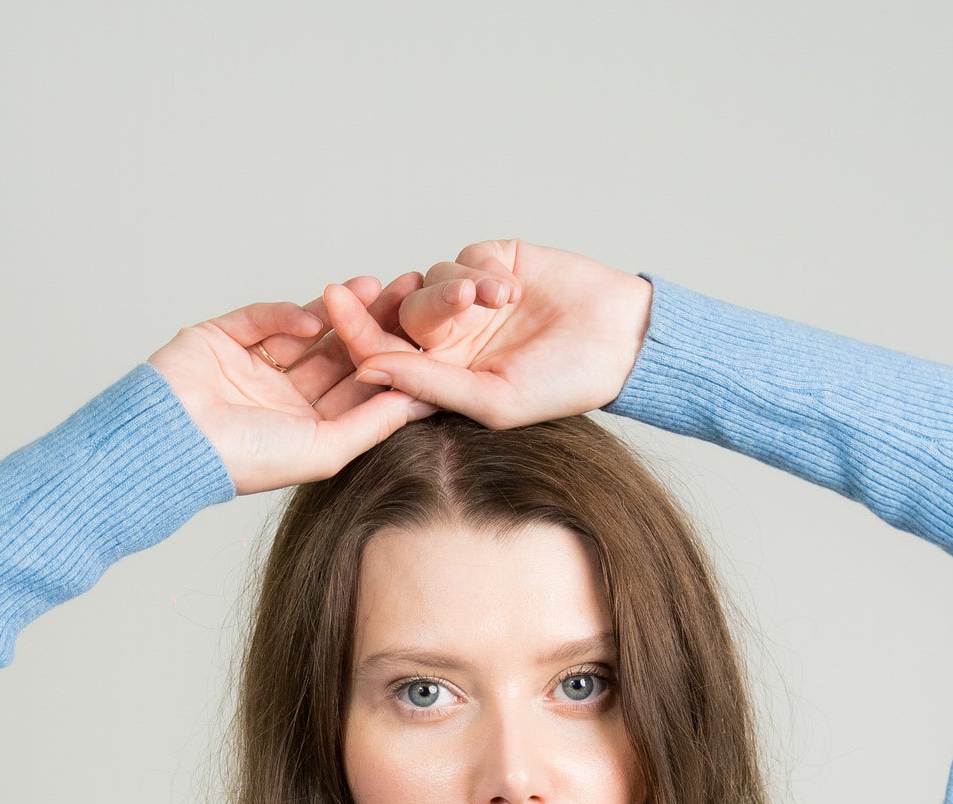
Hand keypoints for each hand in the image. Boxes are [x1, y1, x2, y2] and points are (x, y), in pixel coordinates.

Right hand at [148, 275, 433, 495]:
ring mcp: (253, 366)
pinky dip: (287, 315)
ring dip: (340, 308)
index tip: (431, 337)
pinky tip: (315, 316)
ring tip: (376, 286)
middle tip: (412, 294)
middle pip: (339, 352)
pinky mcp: (223, 338)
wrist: (173, 442)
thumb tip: (422, 401)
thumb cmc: (247, 460)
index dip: (393, 361)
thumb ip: (373, 423)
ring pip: (307, 329)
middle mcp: (284, 397)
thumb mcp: (325, 448)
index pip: (358, 388)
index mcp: (309, 428)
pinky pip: (262, 318)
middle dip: (374, 323)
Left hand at [323, 242, 652, 430]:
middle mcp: (450, 342)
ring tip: (501, 301)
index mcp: (442, 382)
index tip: (332, 303)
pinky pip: (464, 256)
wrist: (620, 342)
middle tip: (397, 296)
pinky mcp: (492, 263)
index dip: (355, 332)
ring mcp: (470, 302)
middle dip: (404, 306)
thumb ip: (428, 385)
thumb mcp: (492, 399)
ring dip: (457, 288)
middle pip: (399, 316)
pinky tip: (514, 290)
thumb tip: (366, 371)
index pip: (383, 357)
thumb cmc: (563, 386)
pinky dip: (483, 269)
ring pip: (429, 281)